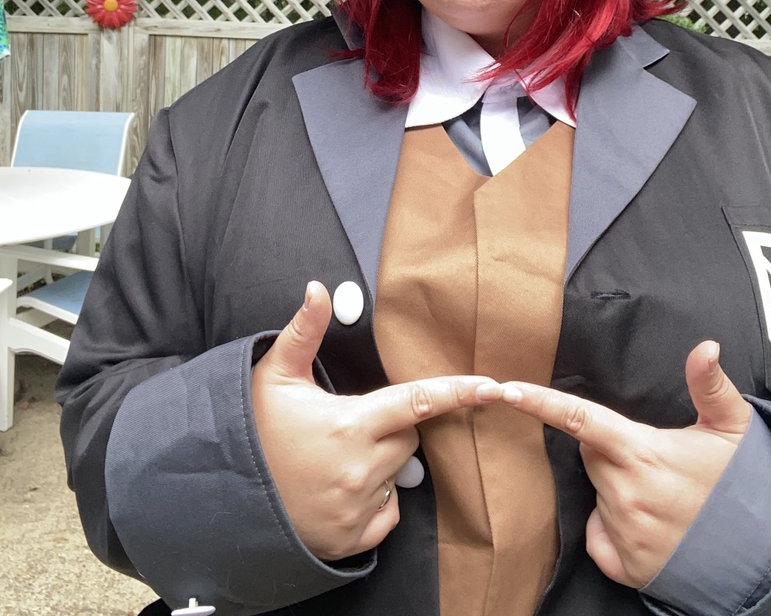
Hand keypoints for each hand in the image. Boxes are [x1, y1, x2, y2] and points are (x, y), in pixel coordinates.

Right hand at [251, 280, 500, 560]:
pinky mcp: (352, 538)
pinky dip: (376, 500)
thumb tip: (318, 287)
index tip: (494, 387)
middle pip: (410, 439)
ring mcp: (358, 507)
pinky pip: (389, 513)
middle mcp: (361, 468)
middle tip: (351, 424)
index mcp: (351, 424)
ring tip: (337, 458)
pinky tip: (342, 488)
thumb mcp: (274, 376)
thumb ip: (305, 331)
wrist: (222, 498)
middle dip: (392, 428)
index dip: (459, 392)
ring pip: (399, 475)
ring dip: (382, 463)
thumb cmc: (251, 432)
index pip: (419, 402)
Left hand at [500, 341, 751, 589]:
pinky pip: (600, 537)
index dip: (539, 403)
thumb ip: (710, 384)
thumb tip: (706, 345)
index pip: (579, 420)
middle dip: (612, 452)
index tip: (506, 389)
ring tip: (662, 493)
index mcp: (642, 453)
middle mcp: (626, 495)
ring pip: (598, 496)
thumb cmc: (743, 483)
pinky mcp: (627, 567)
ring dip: (617, 489)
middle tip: (655, 458)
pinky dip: (614, 529)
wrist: (765, 551)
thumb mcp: (733, 428)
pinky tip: (650, 525)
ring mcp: (625, 534)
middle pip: (592, 458)